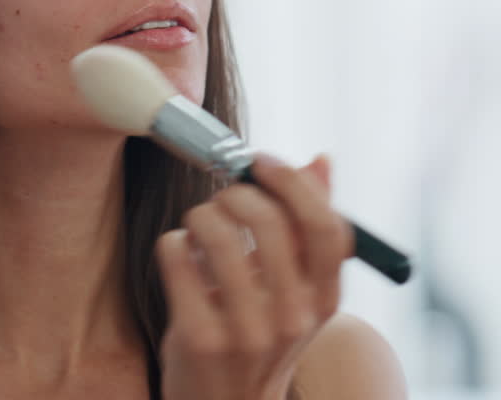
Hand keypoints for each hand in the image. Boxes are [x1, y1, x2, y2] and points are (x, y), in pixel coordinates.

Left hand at [155, 153, 354, 399]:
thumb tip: (321, 161)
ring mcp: (247, 332)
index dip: (292, 182)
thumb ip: (307, 227)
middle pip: (269, 221)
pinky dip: (174, 243)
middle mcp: (293, 318)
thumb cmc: (259, 334)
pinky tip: (181, 254)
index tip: (260, 164)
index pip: (326, 226)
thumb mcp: (295, 290)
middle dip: (235, 192)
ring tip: (199, 224)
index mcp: (324, 300)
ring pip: (217, 233)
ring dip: (200, 215)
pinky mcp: (200, 339)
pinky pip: (178, 257)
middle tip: (223, 197)